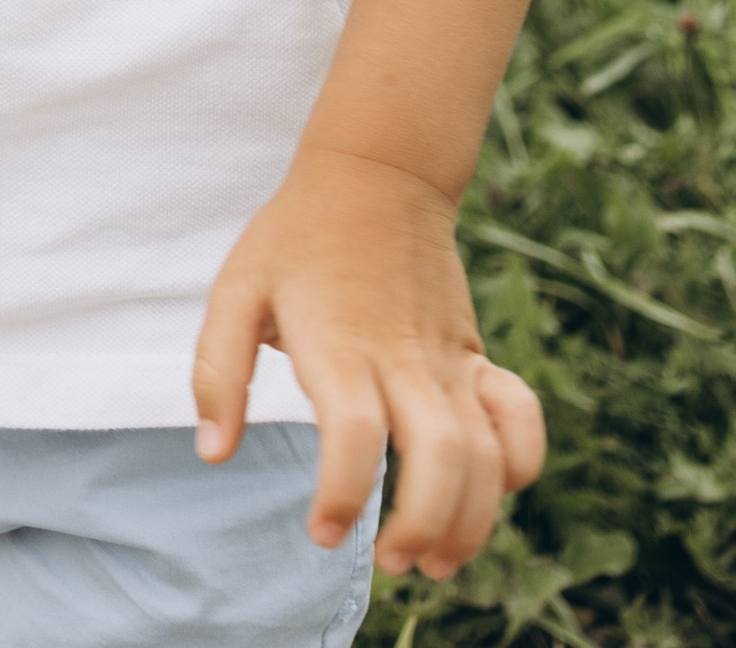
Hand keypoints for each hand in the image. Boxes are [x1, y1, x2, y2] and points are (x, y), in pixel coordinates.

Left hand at [192, 151, 544, 580]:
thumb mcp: (236, 287)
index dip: (344, 493)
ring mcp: (447, 357)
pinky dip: (522, 460)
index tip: (324, 533)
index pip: (354, 434)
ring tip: (437, 561)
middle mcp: (401, 356)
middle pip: (439, 455)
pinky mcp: (474, 354)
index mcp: (338, 344)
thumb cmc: (296, 237)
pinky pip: (519, 413)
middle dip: (425, 525)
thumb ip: (218, 372)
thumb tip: (214, 453)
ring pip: (485, 451)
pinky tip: (495, 492)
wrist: (377, 173)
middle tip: (395, 562)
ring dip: (473, 518)